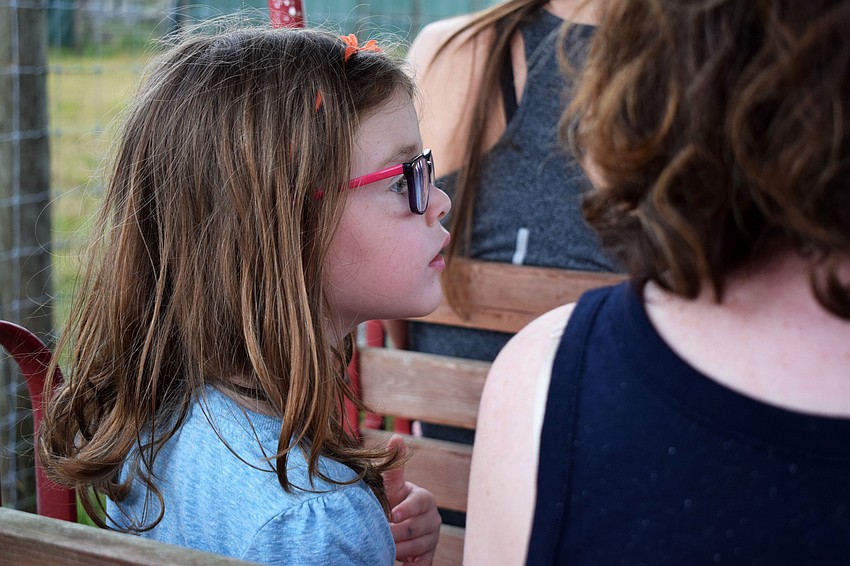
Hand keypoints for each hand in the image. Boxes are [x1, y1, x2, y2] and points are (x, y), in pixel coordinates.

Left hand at [383, 435, 440, 564]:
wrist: (389, 527)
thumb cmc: (388, 502)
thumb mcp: (390, 485)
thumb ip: (394, 465)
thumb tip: (397, 437)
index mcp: (425, 499)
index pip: (421, 503)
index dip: (406, 510)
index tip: (392, 516)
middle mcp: (433, 518)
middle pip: (417, 527)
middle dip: (396, 532)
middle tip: (380, 533)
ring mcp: (432, 538)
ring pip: (418, 547)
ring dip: (398, 548)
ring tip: (383, 545)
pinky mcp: (428, 557)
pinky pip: (422, 564)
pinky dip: (410, 565)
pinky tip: (399, 562)